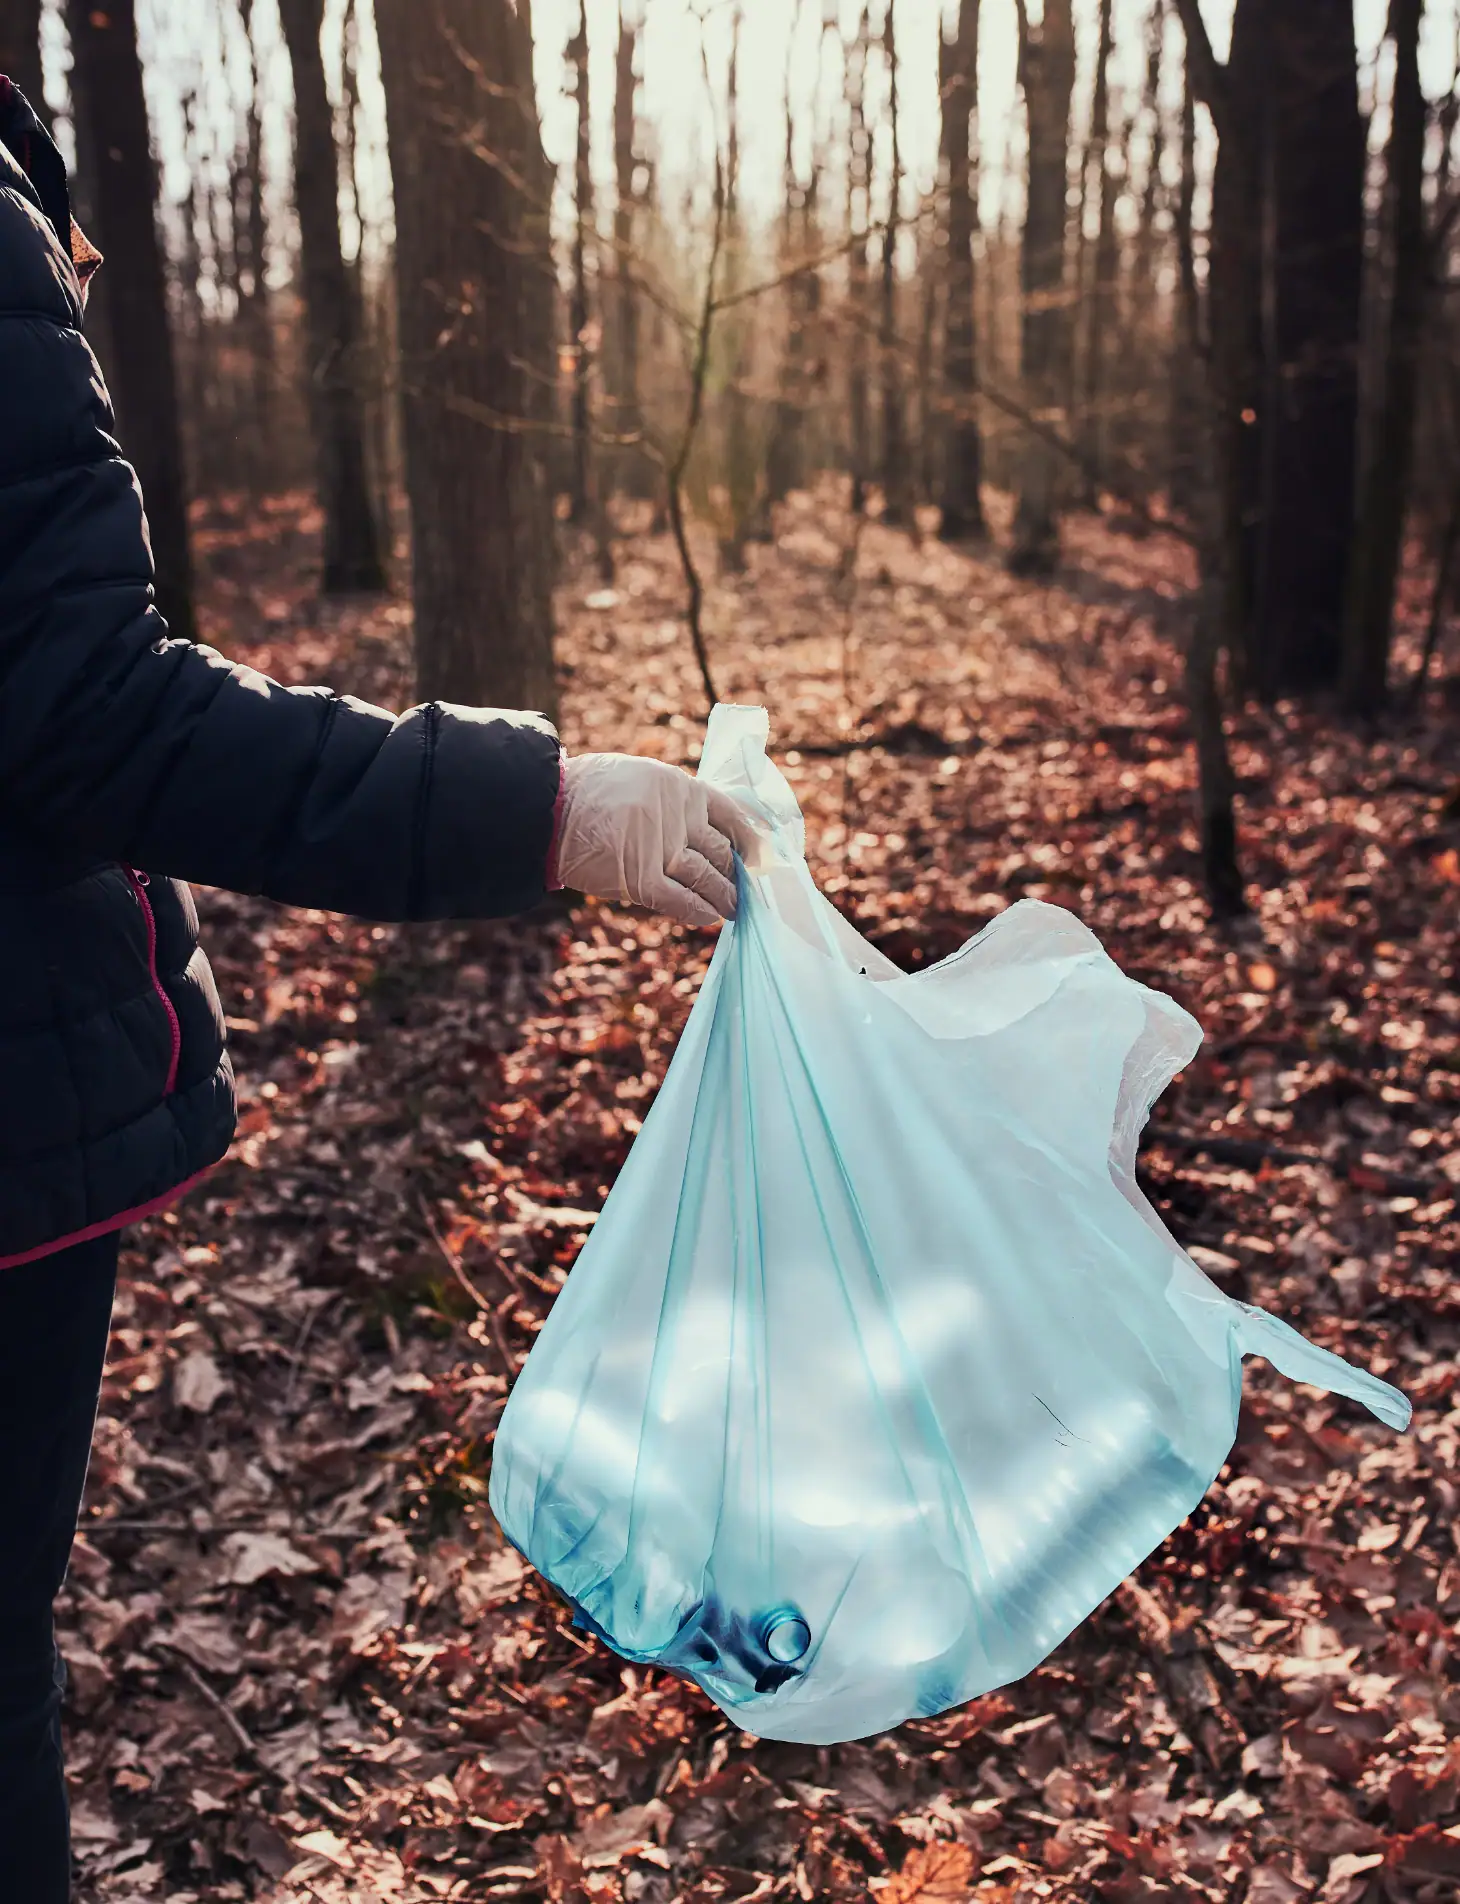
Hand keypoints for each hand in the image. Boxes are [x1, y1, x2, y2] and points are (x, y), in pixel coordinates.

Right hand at [553, 753, 764, 928]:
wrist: (545, 809)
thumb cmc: (586, 793)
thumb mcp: (639, 778)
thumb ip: (670, 801)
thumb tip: (697, 828)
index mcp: (679, 787)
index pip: (730, 814)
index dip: (749, 840)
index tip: (759, 856)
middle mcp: (677, 816)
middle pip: (721, 851)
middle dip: (737, 875)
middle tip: (747, 890)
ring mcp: (661, 848)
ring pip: (707, 877)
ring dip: (725, 897)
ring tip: (736, 909)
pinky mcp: (641, 878)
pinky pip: (681, 900)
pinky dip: (697, 911)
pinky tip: (708, 917)